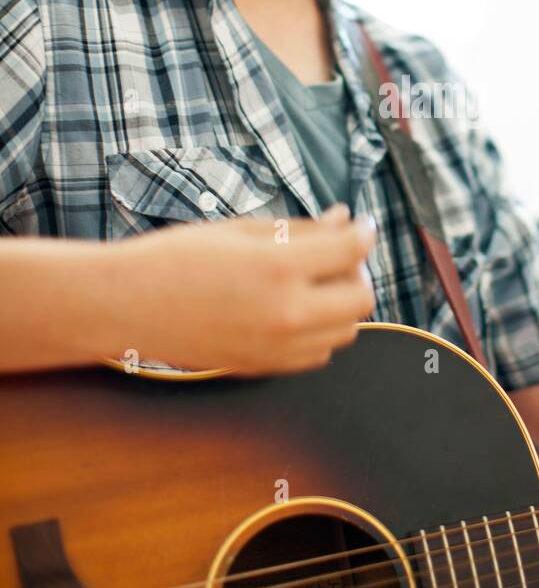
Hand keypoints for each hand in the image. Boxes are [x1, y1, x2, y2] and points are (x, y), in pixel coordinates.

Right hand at [109, 203, 376, 375]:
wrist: (127, 305)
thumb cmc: (177, 257)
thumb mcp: (242, 230)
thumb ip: (301, 229)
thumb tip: (343, 220)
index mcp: (279, 269)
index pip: (351, 250)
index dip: (362, 232)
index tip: (360, 224)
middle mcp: (287, 314)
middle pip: (361, 298)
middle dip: (356, 271)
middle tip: (337, 253)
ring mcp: (277, 348)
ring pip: (345, 331)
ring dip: (341, 304)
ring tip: (313, 280)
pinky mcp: (265, 368)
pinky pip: (317, 353)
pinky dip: (320, 331)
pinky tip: (294, 308)